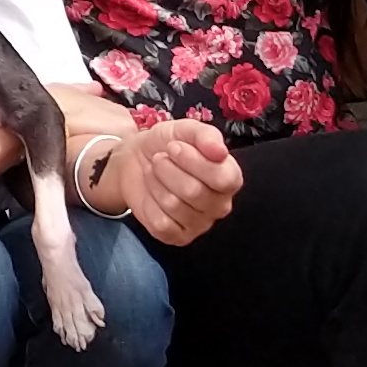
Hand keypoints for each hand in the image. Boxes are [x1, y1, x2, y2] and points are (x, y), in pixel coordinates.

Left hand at [116, 116, 243, 245]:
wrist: (137, 159)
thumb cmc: (167, 145)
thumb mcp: (185, 130)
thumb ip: (206, 135)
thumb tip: (220, 151)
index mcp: (229, 177)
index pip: (223, 178)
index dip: (194, 161)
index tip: (173, 146)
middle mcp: (220, 204)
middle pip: (194, 192)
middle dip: (168, 169)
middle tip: (159, 158)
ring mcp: (200, 224)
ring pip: (174, 206)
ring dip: (156, 182)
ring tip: (155, 172)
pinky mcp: (177, 237)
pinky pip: (161, 223)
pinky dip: (149, 202)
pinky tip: (152, 193)